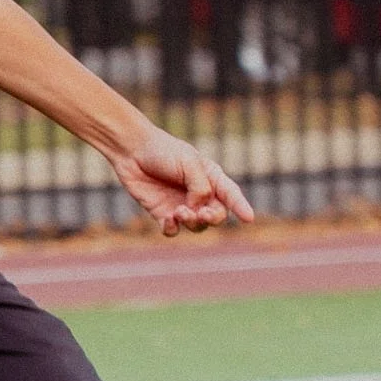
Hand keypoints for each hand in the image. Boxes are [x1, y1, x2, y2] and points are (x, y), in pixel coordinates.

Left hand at [111, 124, 253, 234]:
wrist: (132, 150)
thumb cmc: (163, 151)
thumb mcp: (188, 163)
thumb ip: (200, 187)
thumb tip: (200, 209)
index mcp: (212, 178)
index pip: (231, 195)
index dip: (241, 207)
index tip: (248, 218)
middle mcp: (199, 195)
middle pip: (216, 216)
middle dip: (212, 218)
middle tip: (202, 214)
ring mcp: (182, 205)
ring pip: (196, 226)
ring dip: (192, 222)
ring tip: (180, 211)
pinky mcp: (162, 213)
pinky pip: (173, 230)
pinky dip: (173, 229)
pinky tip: (169, 219)